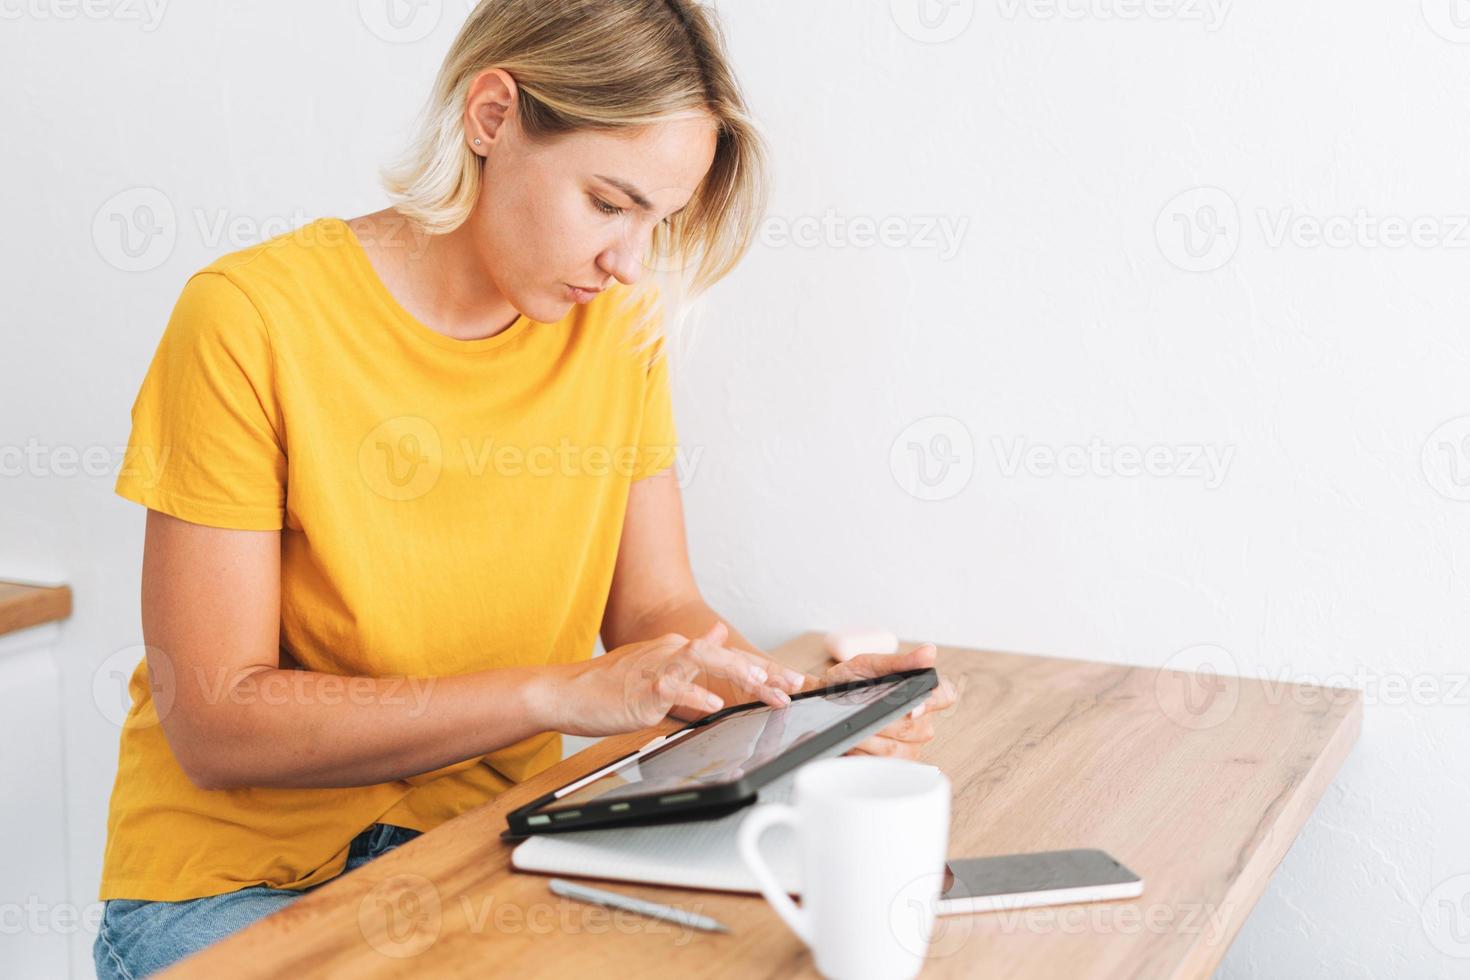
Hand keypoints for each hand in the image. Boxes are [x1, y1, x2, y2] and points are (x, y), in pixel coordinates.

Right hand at [543, 622, 806, 736]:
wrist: (566, 692)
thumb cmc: (608, 685)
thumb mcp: (655, 662)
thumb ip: (688, 651)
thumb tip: (717, 634)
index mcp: (676, 650)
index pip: (726, 657)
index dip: (761, 668)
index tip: (790, 682)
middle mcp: (670, 653)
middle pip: (723, 655)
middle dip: (761, 670)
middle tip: (790, 686)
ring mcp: (656, 670)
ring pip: (701, 662)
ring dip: (734, 672)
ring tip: (761, 684)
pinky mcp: (641, 691)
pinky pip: (672, 690)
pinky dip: (693, 696)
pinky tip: (713, 706)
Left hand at [798, 643, 957, 760]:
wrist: (824, 704)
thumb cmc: (848, 682)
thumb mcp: (868, 665)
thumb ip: (899, 662)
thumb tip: (929, 651)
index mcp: (920, 692)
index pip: (945, 695)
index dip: (932, 703)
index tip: (912, 709)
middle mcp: (921, 720)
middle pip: (914, 728)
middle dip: (883, 723)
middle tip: (859, 716)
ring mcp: (911, 744)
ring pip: (897, 748)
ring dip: (869, 739)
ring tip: (851, 730)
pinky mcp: (895, 763)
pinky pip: (884, 765)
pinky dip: (863, 754)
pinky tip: (852, 745)